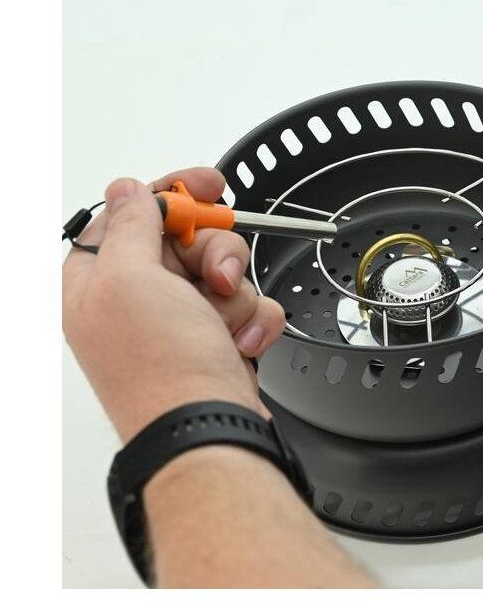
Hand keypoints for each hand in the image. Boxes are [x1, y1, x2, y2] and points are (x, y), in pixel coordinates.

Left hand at [62, 168, 286, 441]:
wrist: (208, 429)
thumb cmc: (161, 369)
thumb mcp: (130, 279)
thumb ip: (130, 224)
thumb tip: (127, 190)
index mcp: (99, 281)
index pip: (133, 214)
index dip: (171, 194)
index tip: (208, 184)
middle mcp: (137, 300)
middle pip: (187, 239)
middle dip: (213, 252)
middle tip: (214, 275)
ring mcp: (179, 322)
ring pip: (224, 271)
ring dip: (235, 291)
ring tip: (225, 322)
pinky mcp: (217, 341)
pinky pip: (248, 306)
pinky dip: (253, 320)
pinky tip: (242, 341)